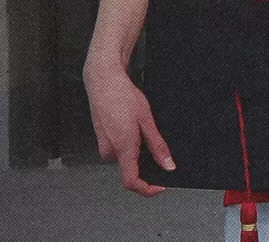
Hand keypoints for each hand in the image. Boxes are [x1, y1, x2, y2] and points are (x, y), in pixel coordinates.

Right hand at [85, 64, 175, 196]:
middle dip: (145, 164)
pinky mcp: (101, 139)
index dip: (148, 189)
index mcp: (122, 147)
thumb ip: (158, 146)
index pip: (131, 182)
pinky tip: (131, 128)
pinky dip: (128, 145)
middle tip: (155, 148)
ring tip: (140, 129)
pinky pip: (117, 150)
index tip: (160, 185)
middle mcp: (109, 150)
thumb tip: (167, 165)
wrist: (103, 80)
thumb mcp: (147, 120)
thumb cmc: (121, 95)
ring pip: (124, 158)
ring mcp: (103, 145)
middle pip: (130, 170)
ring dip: (136, 152)